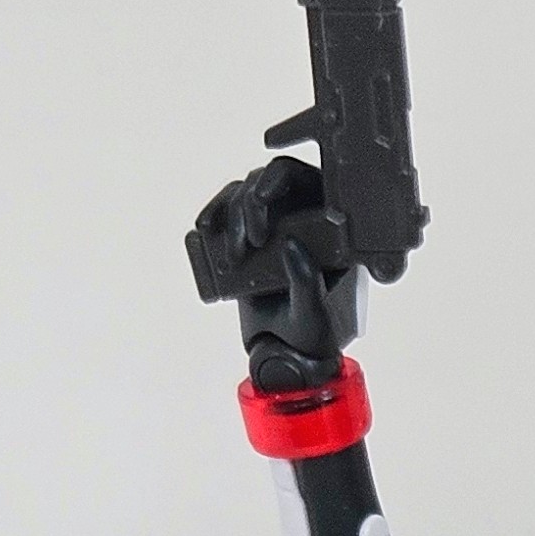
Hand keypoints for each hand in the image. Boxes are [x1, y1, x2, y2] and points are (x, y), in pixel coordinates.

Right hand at [186, 158, 358, 386]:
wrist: (289, 355)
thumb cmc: (314, 333)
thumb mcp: (315, 312)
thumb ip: (307, 281)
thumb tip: (292, 245)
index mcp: (330, 225)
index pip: (307, 182)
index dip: (279, 180)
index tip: (262, 199)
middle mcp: (300, 215)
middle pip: (268, 183)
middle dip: (250, 205)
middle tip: (250, 240)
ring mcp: (270, 224)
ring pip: (242, 196)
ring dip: (230, 217)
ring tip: (233, 257)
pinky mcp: (244, 238)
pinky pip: (224, 215)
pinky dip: (212, 218)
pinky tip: (204, 229)